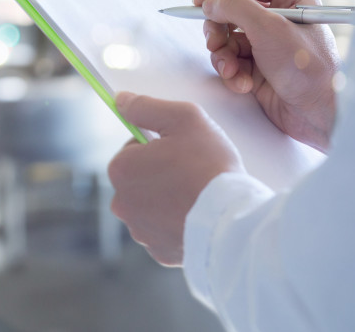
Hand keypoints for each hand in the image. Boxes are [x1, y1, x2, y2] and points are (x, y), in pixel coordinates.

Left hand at [108, 91, 244, 266]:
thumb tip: (120, 101)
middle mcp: (122, 203)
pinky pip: (165, 231)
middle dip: (161, 173)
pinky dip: (178, 224)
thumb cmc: (210, 165)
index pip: (133, 149)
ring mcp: (140, 231)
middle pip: (140, 179)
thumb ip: (146, 107)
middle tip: (192, 172)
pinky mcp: (159, 253)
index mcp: (121, 170)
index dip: (158, 146)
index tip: (180, 150)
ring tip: (198, 196)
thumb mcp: (183, 118)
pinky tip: (198, 218)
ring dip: (168, 200)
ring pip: (151, 207)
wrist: (234, 221)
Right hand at [194, 0, 340, 151]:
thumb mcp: (270, 28)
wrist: (319, 115)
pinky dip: (231, 74)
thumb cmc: (307, 69)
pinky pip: (231, 64)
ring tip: (231, 71)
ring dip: (223, 56)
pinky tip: (243, 85)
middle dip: (218, 30)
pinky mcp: (258, 71)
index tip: (201, 4)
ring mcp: (267, 47)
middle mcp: (278, 22)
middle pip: (231, 12)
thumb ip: (235, 8)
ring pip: (226, 41)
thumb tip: (209, 4)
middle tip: (214, 43)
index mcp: (291, 2)